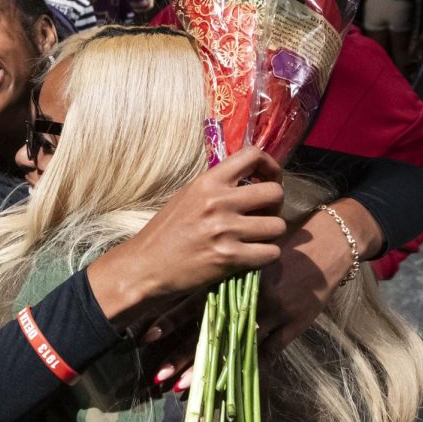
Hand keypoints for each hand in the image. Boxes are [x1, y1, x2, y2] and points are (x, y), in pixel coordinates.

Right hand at [88, 146, 285, 326]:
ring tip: (253, 240)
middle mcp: (218, 202)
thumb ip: (217, 188)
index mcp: (207, 182)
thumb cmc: (164, 232)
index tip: (268, 179)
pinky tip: (250, 257)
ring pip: (277, 226)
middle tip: (261, 216)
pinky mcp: (230, 258)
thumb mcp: (187, 197)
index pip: (252, 156)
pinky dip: (264, 256)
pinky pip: (271, 253)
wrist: (144, 265)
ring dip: (270, 235)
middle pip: (275, 193)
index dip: (270, 166)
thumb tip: (253, 184)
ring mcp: (225, 230)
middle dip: (274, 206)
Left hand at [144, 195, 381, 387]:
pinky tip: (230, 389)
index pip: (195, 301)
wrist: (328, 241)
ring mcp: (274, 313)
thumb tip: (182, 283)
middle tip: (159, 376)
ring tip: (184, 389)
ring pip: (237, 347)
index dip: (171, 320)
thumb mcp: (247, 251)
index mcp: (233, 275)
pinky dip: (248, 369)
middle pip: (211, 330)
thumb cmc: (280, 244)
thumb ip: (220, 269)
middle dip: (184, 355)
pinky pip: (269, 353)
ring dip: (210, 370)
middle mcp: (250, 295)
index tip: (147, 336)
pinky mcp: (295, 324)